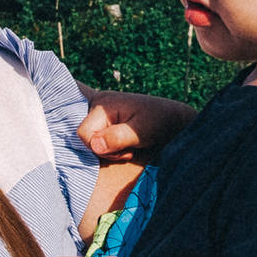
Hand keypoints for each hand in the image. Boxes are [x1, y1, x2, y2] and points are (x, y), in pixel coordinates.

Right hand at [75, 87, 194, 157]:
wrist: (172, 120)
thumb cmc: (159, 123)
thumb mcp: (139, 132)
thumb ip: (116, 138)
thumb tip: (94, 145)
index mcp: (103, 104)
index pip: (84, 133)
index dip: (100, 148)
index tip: (125, 152)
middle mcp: (98, 104)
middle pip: (85, 137)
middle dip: (105, 150)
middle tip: (128, 151)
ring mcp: (101, 111)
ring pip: (92, 139)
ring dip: (109, 149)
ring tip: (129, 147)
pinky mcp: (106, 119)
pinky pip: (98, 137)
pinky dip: (111, 145)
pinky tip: (126, 145)